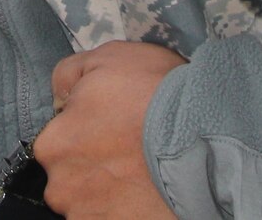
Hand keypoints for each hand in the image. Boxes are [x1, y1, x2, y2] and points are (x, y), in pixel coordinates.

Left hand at [31, 43, 185, 219]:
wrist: (208, 138)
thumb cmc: (156, 95)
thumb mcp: (106, 58)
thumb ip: (67, 77)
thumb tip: (59, 99)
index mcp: (53, 145)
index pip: (57, 140)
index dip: (85, 128)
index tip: (110, 124)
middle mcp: (64, 188)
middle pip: (72, 175)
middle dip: (95, 164)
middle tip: (128, 149)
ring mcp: (91, 215)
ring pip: (93, 201)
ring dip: (112, 190)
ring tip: (143, 173)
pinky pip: (116, 217)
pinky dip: (129, 209)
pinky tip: (149, 193)